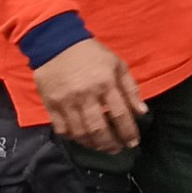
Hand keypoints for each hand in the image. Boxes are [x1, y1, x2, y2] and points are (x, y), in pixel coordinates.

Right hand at [31, 38, 147, 151]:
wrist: (56, 43)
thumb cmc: (91, 54)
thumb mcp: (117, 65)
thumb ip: (131, 89)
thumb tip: (142, 112)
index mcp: (105, 83)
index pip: (121, 114)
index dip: (128, 132)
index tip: (133, 142)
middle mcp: (85, 95)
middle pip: (99, 129)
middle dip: (110, 144)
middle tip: (117, 149)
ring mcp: (66, 102)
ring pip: (80, 133)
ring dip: (93, 144)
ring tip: (102, 146)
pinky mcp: (50, 105)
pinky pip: (61, 129)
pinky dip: (72, 138)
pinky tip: (82, 138)